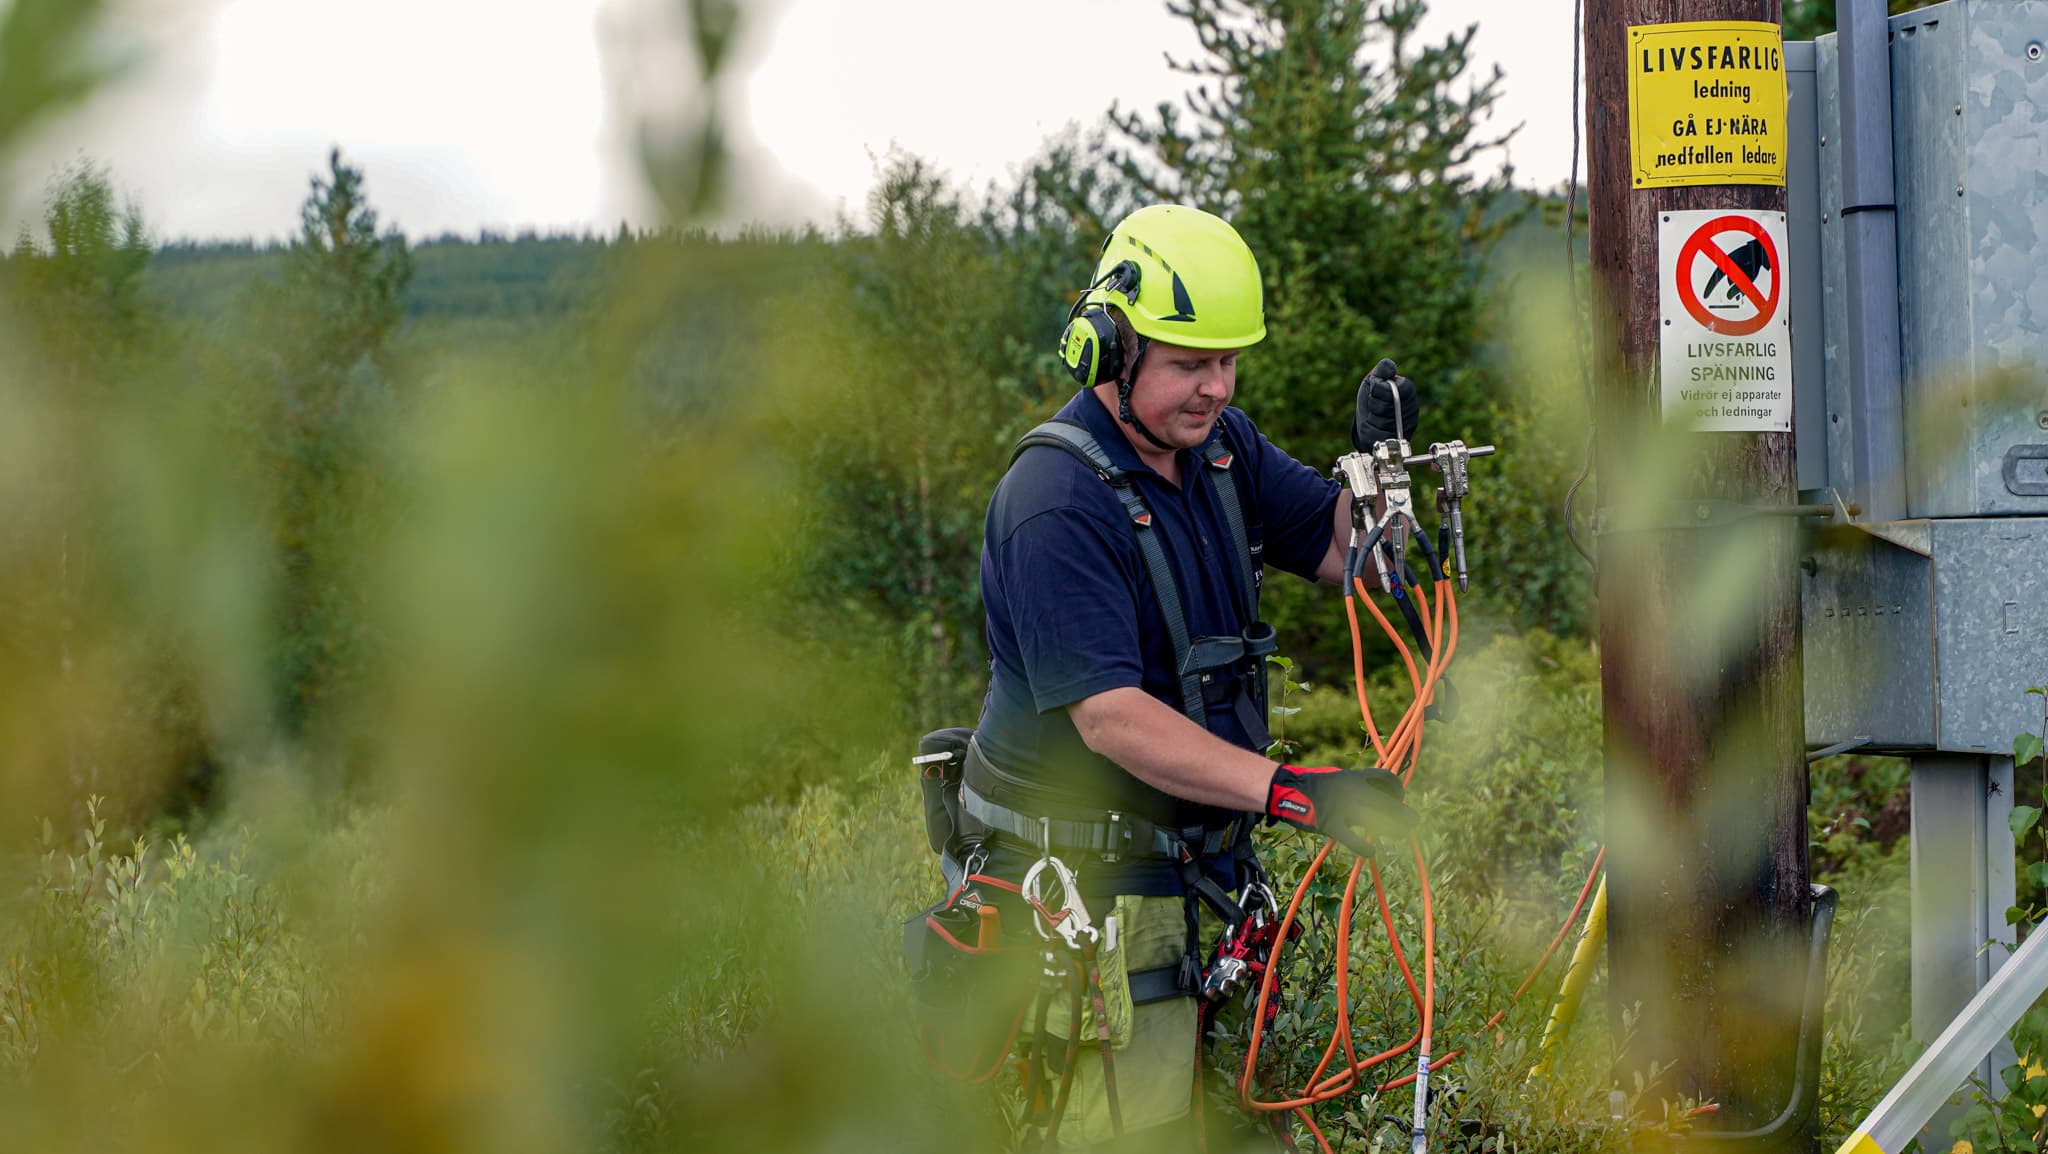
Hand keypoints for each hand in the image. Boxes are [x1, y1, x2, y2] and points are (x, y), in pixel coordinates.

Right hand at [1265, 764, 1417, 855]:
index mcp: (1355, 777)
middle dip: (1404, 814)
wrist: (1287, 790)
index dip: (1398, 789)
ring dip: (1393, 829)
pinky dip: (1364, 847)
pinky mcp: (1331, 824)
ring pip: (1375, 820)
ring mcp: (1342, 808)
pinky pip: (1352, 839)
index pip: (1387, 778)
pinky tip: (1371, 852)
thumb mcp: (1339, 777)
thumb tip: (1378, 794)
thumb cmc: (1315, 785)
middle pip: (1387, 802)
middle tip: (1413, 822)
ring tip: (1401, 834)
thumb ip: (1358, 785)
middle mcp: (1352, 791)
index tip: (1399, 800)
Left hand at [1353, 358, 1419, 451]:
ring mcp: (1406, 426)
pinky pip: (1380, 434)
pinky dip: (1372, 429)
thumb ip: (1382, 370)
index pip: (1395, 389)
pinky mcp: (1397, 439)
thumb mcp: (1374, 379)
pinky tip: (1374, 426)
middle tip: (1374, 403)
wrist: (1368, 420)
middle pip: (1385, 406)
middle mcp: (1412, 409)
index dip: (1379, 389)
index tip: (1375, 389)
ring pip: (1382, 421)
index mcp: (1408, 391)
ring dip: (1372, 417)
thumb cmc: (1372, 397)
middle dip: (1373, 404)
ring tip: (1375, 415)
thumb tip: (1390, 367)